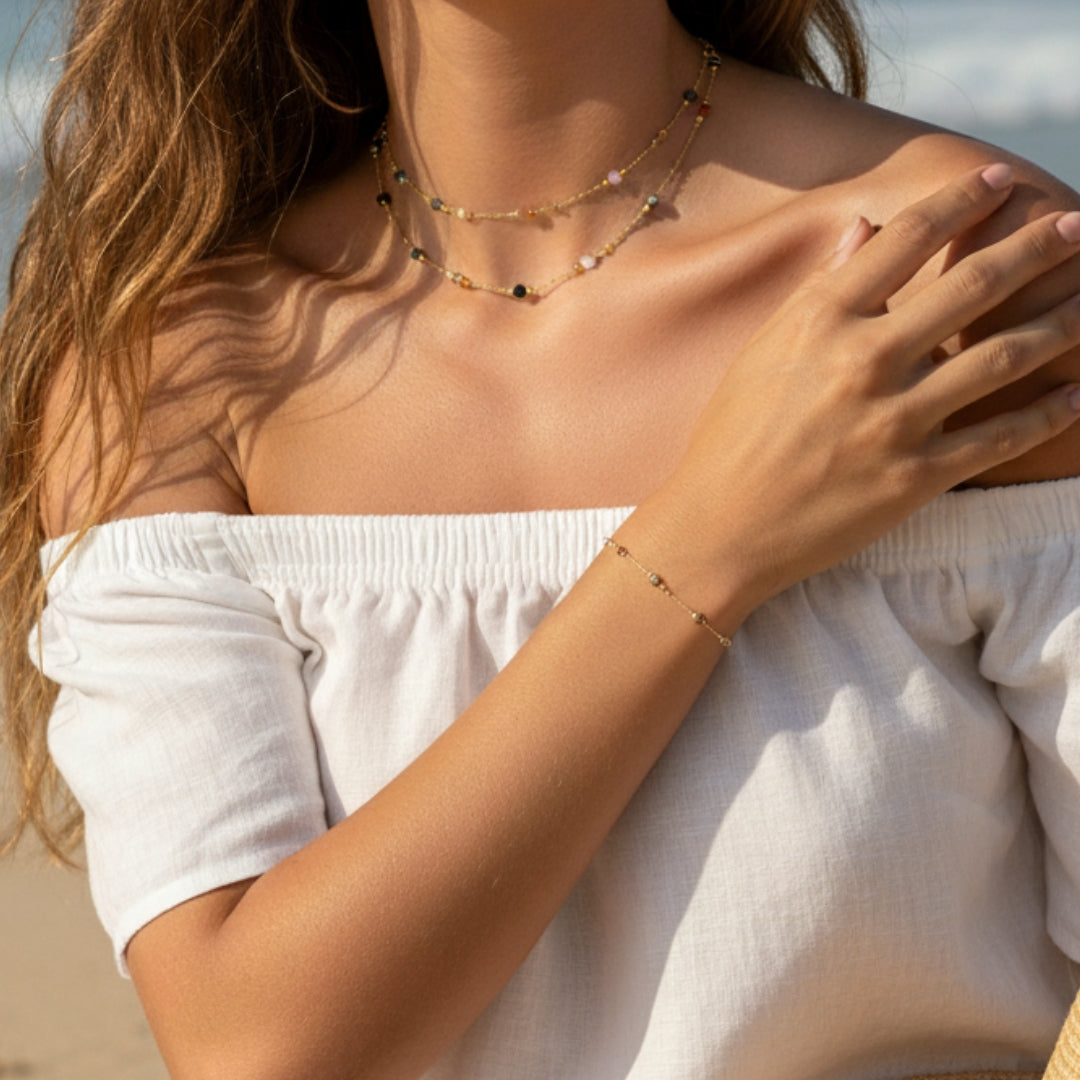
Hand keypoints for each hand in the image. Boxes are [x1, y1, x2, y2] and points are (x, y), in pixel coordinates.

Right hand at [653, 163, 1079, 619]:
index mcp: (821, 321)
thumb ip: (815, 291)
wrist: (719, 529)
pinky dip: (1047, 413)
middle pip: (973, 286)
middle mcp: (864, 361)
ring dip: (1061, 320)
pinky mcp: (915, 477)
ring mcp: (895, 421)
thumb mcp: (759, 353)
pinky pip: (1000, 438)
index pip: (906, 240)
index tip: (997, 180)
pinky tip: (1077, 394)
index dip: (961, 201)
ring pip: (1003, 356)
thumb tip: (863, 232)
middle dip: (1035, 247)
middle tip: (1073, 225)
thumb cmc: (729, 439)